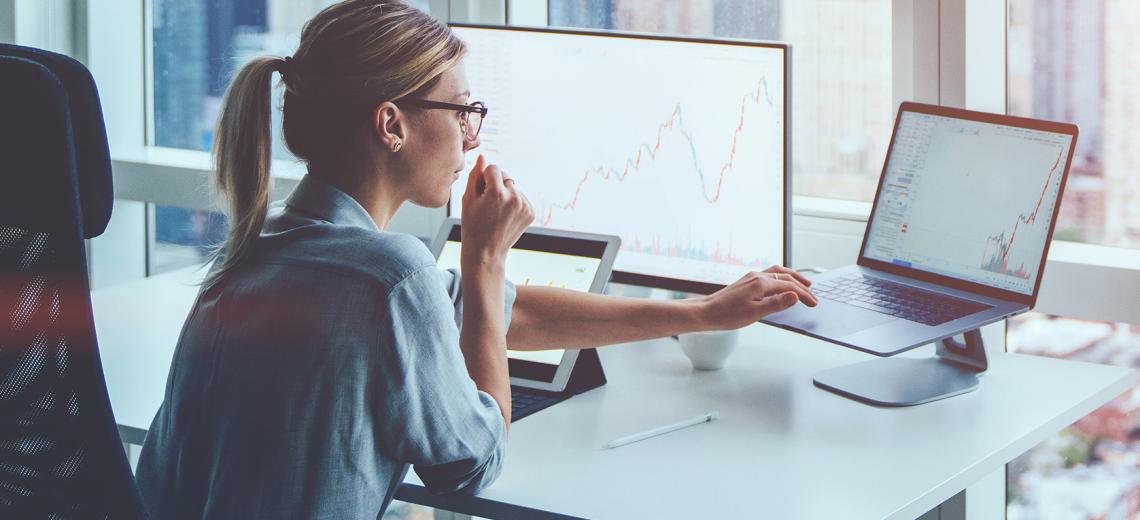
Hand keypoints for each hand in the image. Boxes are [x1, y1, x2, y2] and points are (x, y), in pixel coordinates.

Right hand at [460, 155, 534, 267]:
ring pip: (513, 187)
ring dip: (505, 194)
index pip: (493, 168)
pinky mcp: (531, 212)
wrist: (486, 252)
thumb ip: (475, 175)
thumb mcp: (468, 199)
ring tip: (496, 212)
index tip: (480, 190)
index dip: (484, 177)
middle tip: (487, 204)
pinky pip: (521, 197)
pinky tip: (505, 216)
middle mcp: (514, 197)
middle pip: (505, 176)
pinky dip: (513, 203)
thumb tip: (482, 157)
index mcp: (497, 193)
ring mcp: (525, 206)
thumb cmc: (473, 226)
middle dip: (496, 184)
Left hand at [694, 266, 817, 330]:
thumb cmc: (727, 315)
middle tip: (813, 296)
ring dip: (793, 277)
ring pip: (778, 272)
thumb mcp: (755, 314)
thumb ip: (777, 304)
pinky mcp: (747, 281)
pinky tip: (781, 283)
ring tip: (804, 283)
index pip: (789, 287)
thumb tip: (795, 296)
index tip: (814, 303)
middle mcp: (757, 276)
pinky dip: (781, 276)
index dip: (804, 295)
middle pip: (786, 278)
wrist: (706, 312)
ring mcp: (751, 277)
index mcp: (761, 283)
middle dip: (802, 287)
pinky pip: (769, 274)